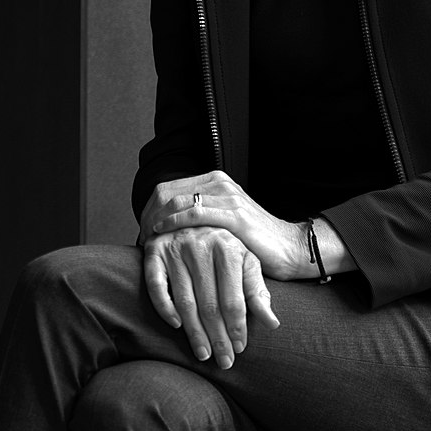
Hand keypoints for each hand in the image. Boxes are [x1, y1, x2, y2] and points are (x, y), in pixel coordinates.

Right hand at [141, 224, 275, 368]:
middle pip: (210, 305)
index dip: (237, 327)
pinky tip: (176, 326)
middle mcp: (201, 246)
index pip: (234, 299)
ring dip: (194, 332)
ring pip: (185, 301)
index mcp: (229, 248)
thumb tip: (273, 324)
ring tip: (203, 354)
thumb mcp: (246, 262)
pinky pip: (156, 286)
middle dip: (218, 337)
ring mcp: (175, 248)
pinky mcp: (153, 252)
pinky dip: (164, 308)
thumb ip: (257, 291)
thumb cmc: (224, 246)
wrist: (191, 214)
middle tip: (223, 361)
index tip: (239, 349)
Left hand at [142, 171, 348, 280]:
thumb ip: (198, 216)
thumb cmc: (252, 241)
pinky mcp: (235, 214)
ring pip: (176, 201)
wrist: (289, 248)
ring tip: (147, 240)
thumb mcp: (220, 223)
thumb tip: (165, 225)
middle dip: (148, 216)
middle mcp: (219, 184)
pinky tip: (161, 235)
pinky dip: (173, 224)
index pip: (167, 189)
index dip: (149, 210)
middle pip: (166, 193)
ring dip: (156, 221)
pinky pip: (194, 213)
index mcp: (214, 182)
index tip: (142, 231)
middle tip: (141, 238)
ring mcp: (227, 197)